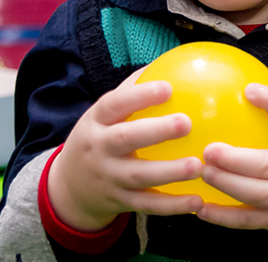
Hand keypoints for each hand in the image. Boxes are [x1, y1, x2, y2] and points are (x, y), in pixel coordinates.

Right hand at [47, 69, 204, 230]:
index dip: (139, 96)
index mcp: (96, 121)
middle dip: (155, 131)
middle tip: (186, 122)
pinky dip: (172, 205)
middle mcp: (99, 149)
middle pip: (125, 139)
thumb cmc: (100, 137)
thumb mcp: (103, 115)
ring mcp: (108, 178)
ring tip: (198, 165)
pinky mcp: (119, 202)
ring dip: (169, 172)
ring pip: (138, 176)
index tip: (167, 87)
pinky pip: (147, 205)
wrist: (69, 186)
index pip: (114, 104)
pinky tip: (198, 201)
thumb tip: (168, 61)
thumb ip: (131, 90)